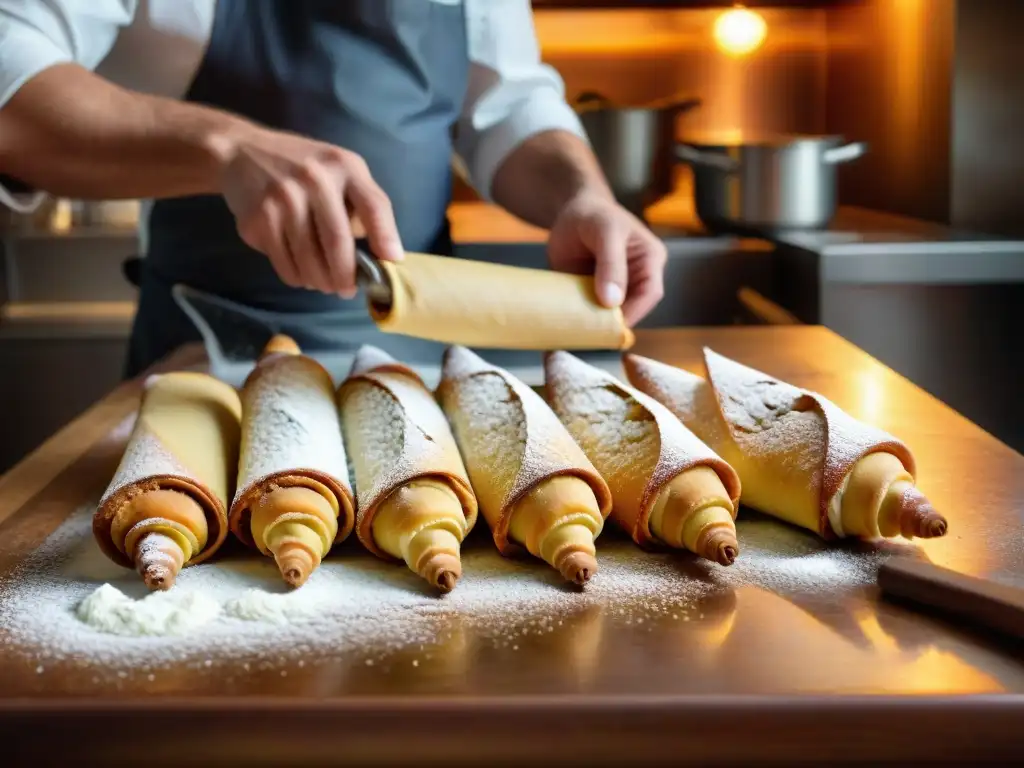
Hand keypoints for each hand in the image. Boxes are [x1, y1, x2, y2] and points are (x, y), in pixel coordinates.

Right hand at [219, 130, 402, 297]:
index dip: (385, 236)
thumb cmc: (304, 167)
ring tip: (325, 284)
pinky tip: (301, 273)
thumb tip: (382, 254)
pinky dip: (297, 277)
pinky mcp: (258, 219)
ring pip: (309, 260)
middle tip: (347, 290)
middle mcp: (314, 180)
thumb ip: (362, 202)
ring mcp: (283, 199)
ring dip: (321, 281)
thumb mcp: (339, 170)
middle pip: (338, 243)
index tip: (392, 261)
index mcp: (343, 166)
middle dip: (346, 276)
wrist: (241, 152)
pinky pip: (285, 264)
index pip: (373, 205)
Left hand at [547, 191, 666, 325]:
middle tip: (591, 331)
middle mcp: (639, 277)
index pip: (650, 293)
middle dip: (614, 321)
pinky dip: (585, 319)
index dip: (633, 311)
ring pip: (614, 314)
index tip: (610, 326)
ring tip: (580, 328)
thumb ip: (610, 263)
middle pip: (634, 308)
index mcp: (650, 259)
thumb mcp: (604, 231)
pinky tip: (572, 322)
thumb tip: (612, 301)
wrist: (572, 211)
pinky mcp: (599, 294)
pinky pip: (596, 312)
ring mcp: (619, 287)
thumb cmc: (593, 214)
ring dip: (598, 322)